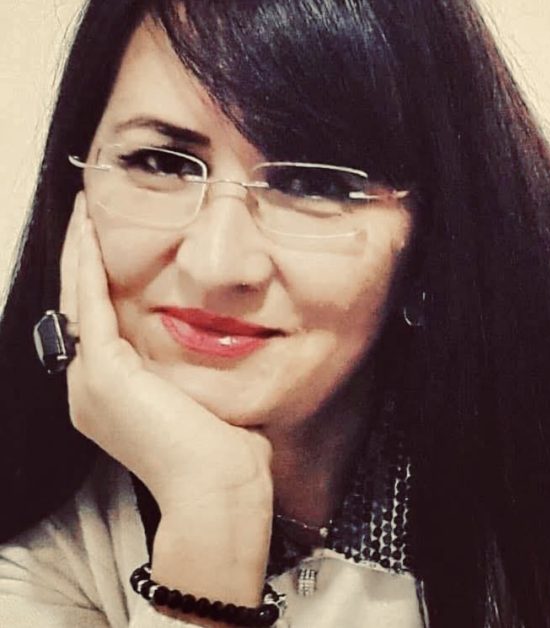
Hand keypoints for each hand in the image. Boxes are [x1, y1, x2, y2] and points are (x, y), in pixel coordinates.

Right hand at [60, 193, 272, 604]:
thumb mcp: (198, 398)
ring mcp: (91, 380)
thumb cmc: (221, 450)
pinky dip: (87, 263)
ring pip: (79, 299)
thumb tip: (213, 337)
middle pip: (81, 306)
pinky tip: (89, 229)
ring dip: (80, 252)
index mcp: (112, 394)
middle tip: (85, 216)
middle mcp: (90, 386)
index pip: (99, 324)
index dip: (96, 282)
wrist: (218, 487)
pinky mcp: (105, 372)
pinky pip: (90, 301)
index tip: (104, 244)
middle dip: (83, 259)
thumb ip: (187, 368)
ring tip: (83, 212)